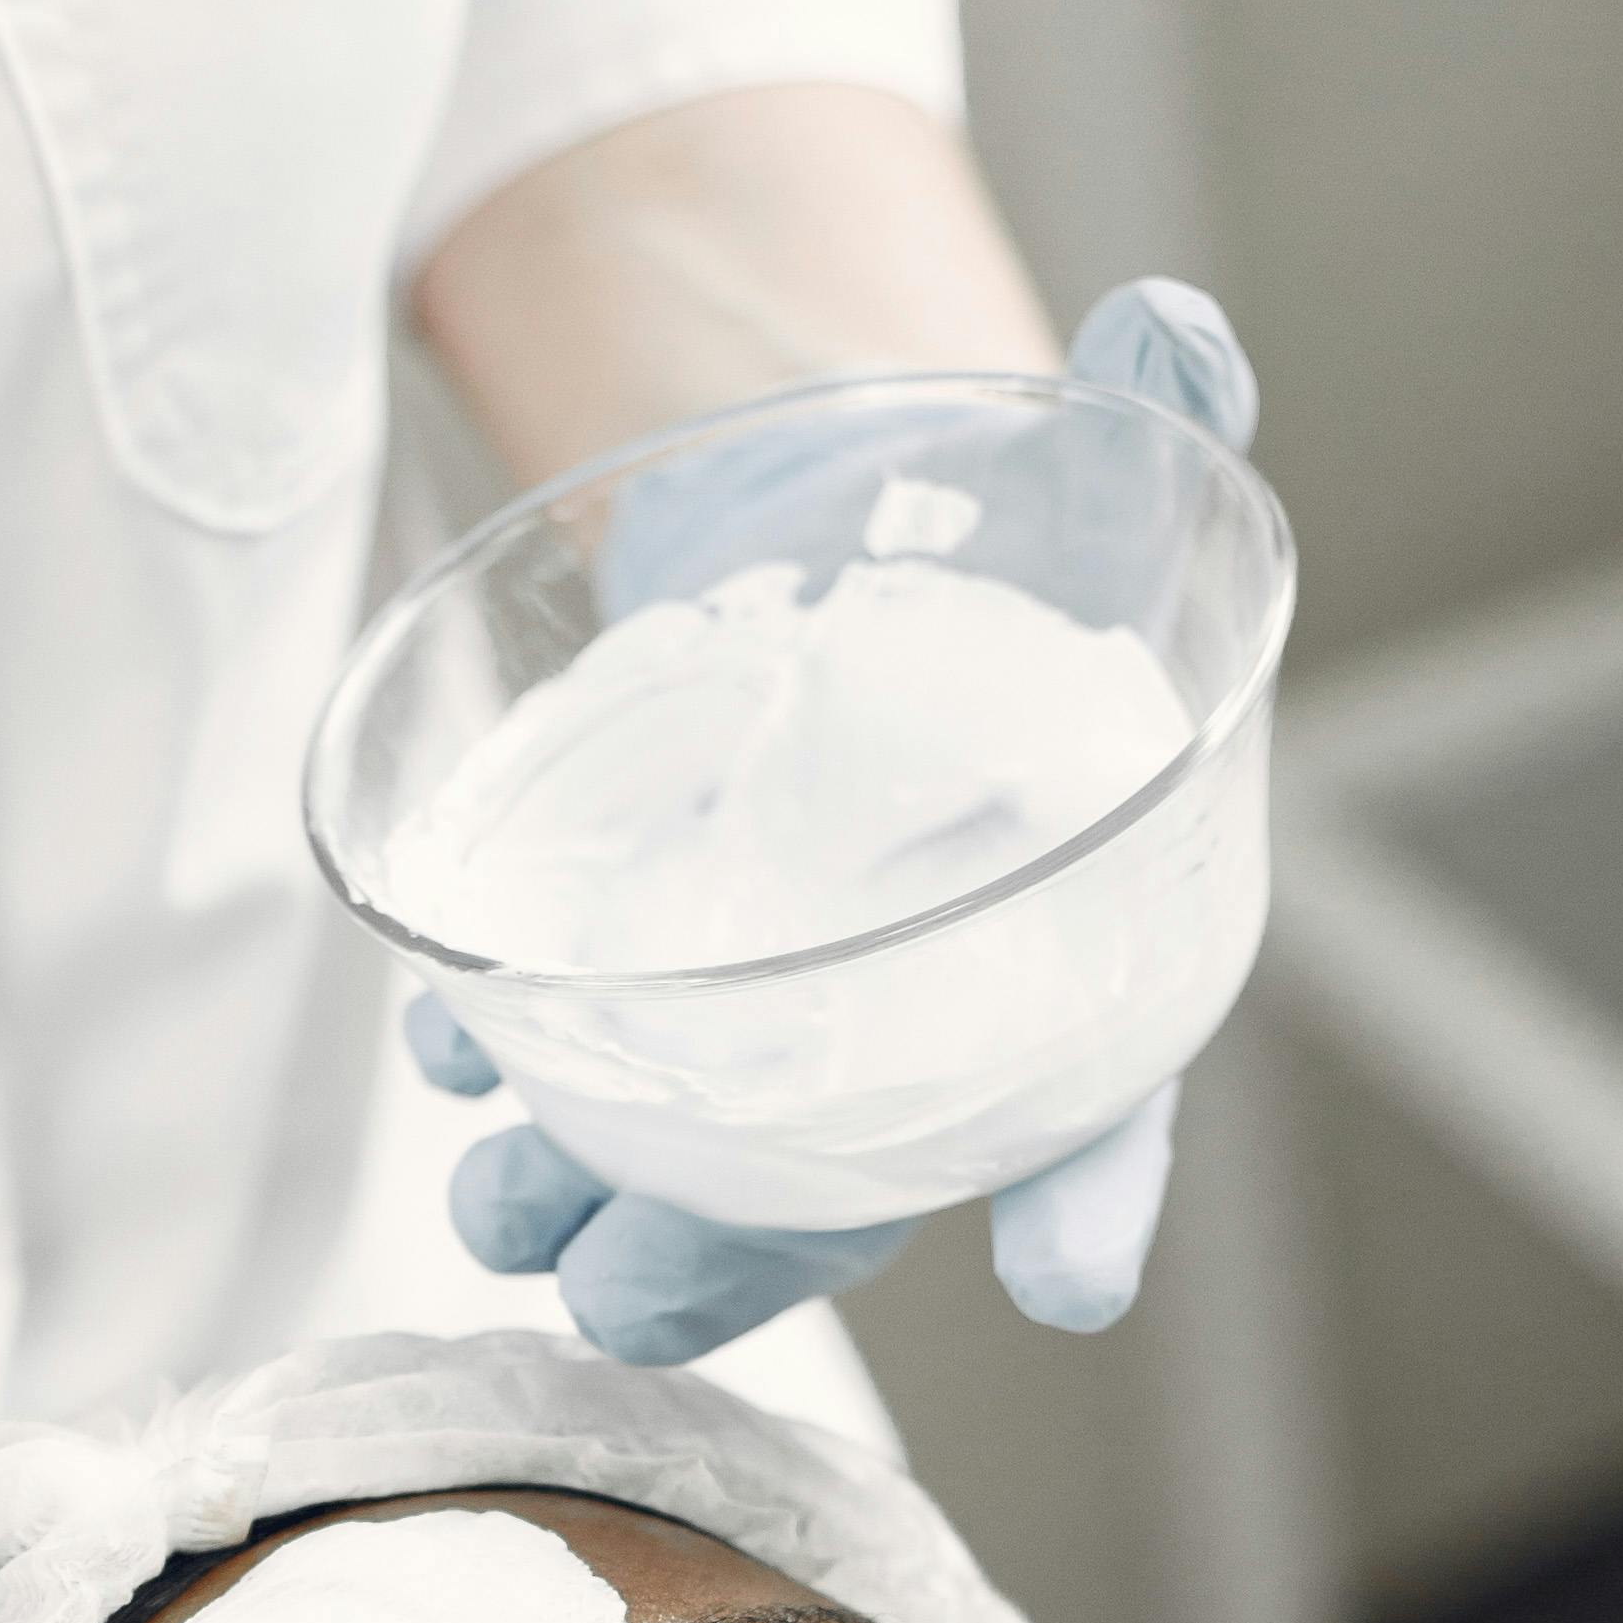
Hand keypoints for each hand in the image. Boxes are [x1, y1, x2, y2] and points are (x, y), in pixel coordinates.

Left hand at [417, 276, 1255, 1371]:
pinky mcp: (646, 943)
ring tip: (498, 1202)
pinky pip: (570, 1043)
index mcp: (1062, 956)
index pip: (1104, 1111)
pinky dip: (495, 1049)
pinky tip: (447, 1036)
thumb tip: (1175, 328)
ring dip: (576, 1199)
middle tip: (628, 1294)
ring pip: (681, 1158)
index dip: (1094, 1198)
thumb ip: (1152, 427)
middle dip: (732, 1261)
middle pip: (840, 1189)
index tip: (1067, 1270)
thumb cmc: (1002, 549)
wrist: (848, 515)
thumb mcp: (1090, 483)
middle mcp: (913, 1015)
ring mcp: (768, 998)